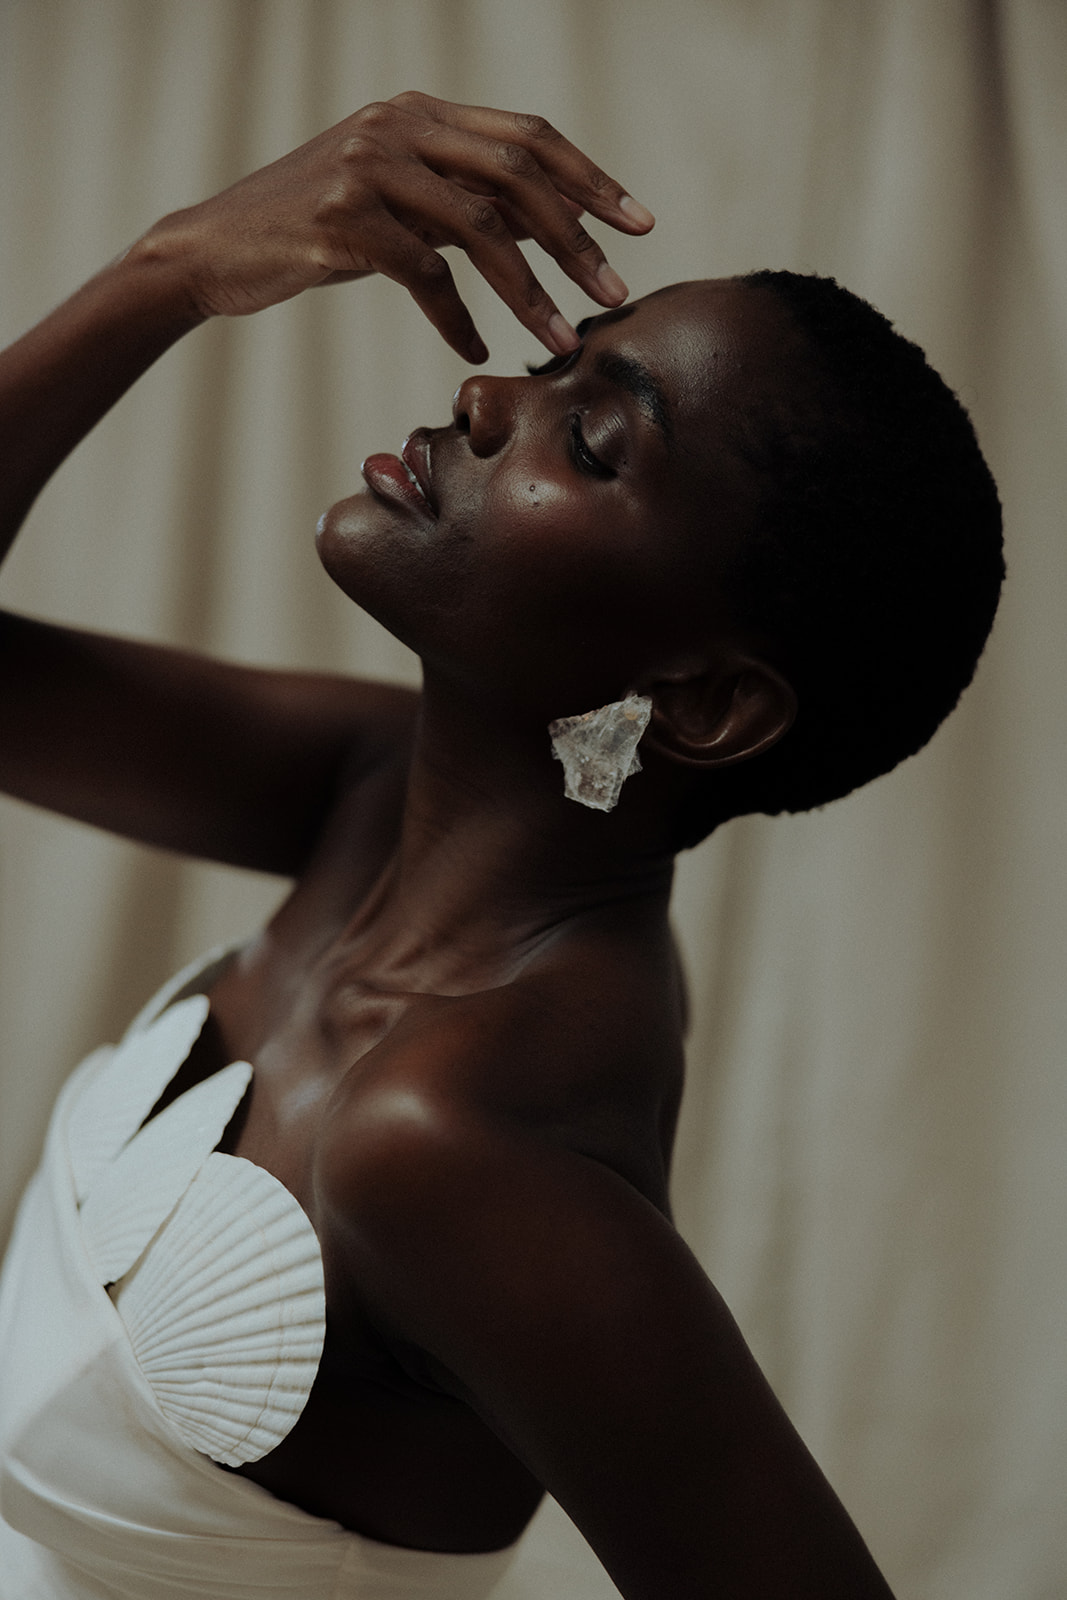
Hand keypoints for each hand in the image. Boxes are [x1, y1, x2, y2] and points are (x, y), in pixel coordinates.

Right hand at [141, 91, 653, 362]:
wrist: (214, 247)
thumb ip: (450, 193)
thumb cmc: (311, 229)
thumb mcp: (388, 194)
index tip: (639, 224)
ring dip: (531, 291)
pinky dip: (458, 320)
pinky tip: (476, 351)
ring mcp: (368, 170)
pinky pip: (424, 275)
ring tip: (561, 339)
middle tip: (615, 293)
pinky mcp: (341, 223)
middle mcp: (398, 127)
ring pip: (479, 228)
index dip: (590, 180)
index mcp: (419, 113)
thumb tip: (532, 223)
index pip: (527, 137)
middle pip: (517, 176)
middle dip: (576, 240)